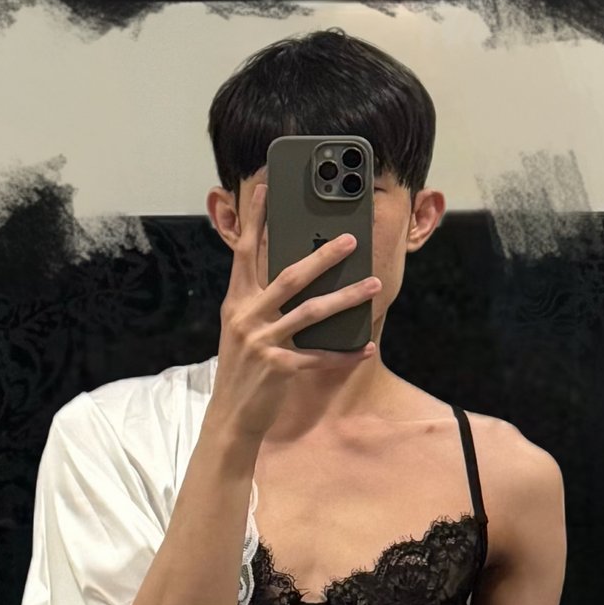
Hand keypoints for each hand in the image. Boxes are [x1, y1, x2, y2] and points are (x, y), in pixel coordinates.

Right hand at [208, 182, 379, 439]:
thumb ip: (260, 302)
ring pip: (312, 312)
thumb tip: (293, 276)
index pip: (246, 252)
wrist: (231, 416)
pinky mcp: (280, 368)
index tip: (267, 188)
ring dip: (347, 298)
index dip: (255, 219)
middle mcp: (247, 316)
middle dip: (323, 257)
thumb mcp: (242, 329)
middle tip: (350, 240)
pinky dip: (345, 353)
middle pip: (290, 277)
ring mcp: (263, 342)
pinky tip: (365, 347)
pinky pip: (320, 357)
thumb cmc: (242, 368)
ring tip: (372, 285)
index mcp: (237, 302)